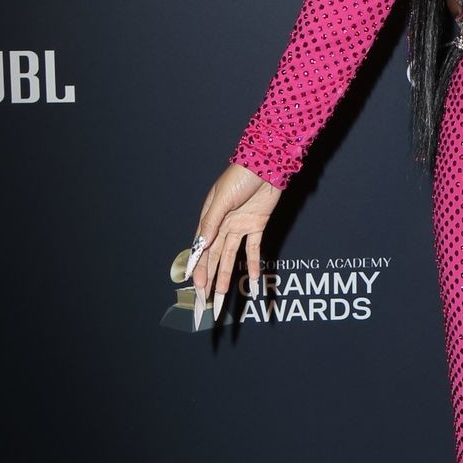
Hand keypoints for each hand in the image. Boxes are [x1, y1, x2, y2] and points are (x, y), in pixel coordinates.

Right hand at [186, 163, 282, 327]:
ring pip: (230, 256)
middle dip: (209, 276)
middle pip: (214, 255)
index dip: (198, 267)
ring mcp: (240, 226)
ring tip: (222, 294)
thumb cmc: (240, 177)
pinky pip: (253, 249)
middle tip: (206, 298)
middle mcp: (223, 224)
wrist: (267, 165)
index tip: (195, 285)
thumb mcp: (222, 199)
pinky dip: (252, 264)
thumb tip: (201, 245)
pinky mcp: (257, 226)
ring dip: (226, 274)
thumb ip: (212, 223)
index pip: (201, 248)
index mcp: (210, 217)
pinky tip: (252, 280)